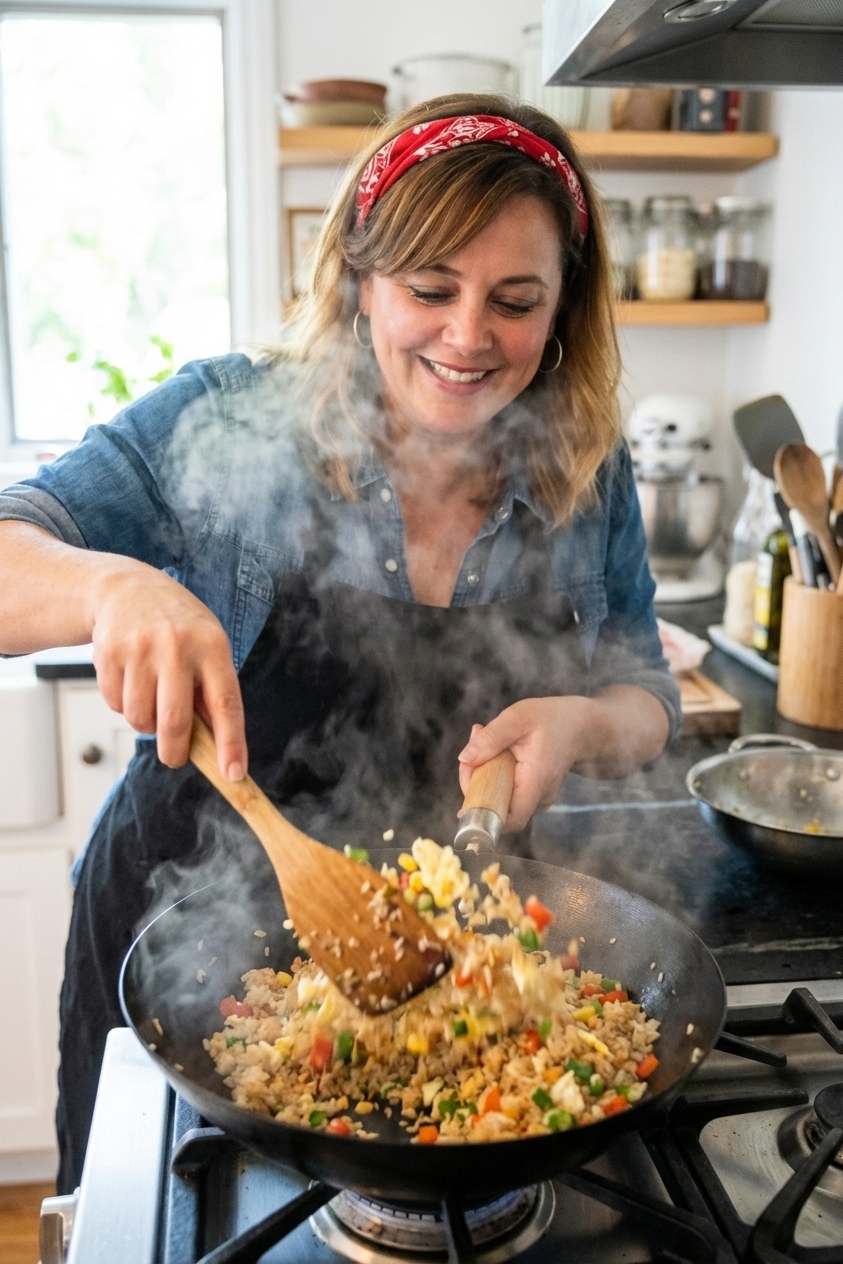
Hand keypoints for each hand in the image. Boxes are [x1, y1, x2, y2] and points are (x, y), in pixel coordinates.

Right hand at [91, 561, 245, 778]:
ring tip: (151, 698)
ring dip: (145, 723)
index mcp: (213, 646)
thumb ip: (212, 692)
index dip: (231, 743)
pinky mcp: (109, 653)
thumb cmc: (178, 626)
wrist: (126, 588)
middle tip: (175, 758)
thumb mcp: (207, 646)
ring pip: (140, 719)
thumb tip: (219, 748)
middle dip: (175, 752)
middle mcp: (177, 646)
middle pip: (175, 722)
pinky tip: (130, 680)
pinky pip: (115, 705)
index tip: (234, 774)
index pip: (226, 703)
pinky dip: (123, 705)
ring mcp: (140, 649)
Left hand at [457, 686, 668, 831]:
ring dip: (482, 771)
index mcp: (536, 782)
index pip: (509, 819)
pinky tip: (496, 746)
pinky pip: (504, 790)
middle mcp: (538, 798)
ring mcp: (536, 799)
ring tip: (484, 735)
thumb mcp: (518, 718)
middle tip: (475, 740)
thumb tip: (464, 758)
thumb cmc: (553, 719)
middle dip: (475, 778)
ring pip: (498, 798)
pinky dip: (493, 771)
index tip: (470, 776)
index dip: (482, 808)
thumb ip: (491, 738)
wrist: (582, 726)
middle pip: (496, 807)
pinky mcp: (531, 794)